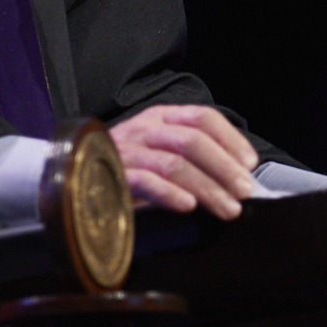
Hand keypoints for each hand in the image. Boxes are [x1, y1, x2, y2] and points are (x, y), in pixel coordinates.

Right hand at [110, 103, 259, 218]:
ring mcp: (128, 151)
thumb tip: (238, 176)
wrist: (77, 176)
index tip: (249, 164)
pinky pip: (145, 181)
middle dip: (224, 168)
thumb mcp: (160, 151)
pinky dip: (169, 194)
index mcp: (161, 118)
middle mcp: (145, 129)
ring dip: (207, 187)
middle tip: (244, 192)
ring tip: (227, 208)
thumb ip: (192, 156)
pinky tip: (188, 207)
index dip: (231, 139)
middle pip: (192, 141)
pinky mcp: (114, 176)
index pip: (202, 117)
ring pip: (174, 163)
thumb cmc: (129, 167)